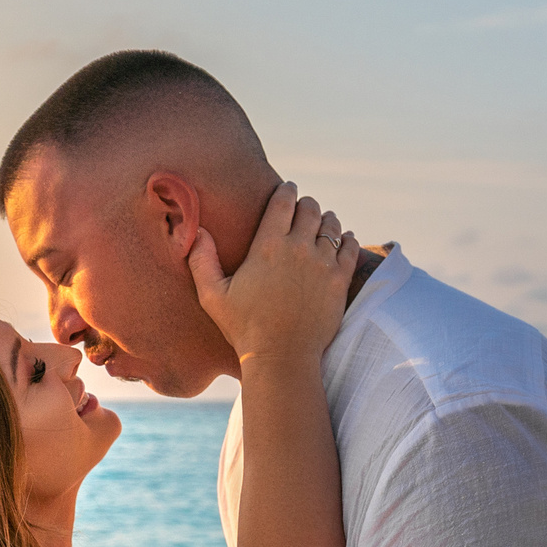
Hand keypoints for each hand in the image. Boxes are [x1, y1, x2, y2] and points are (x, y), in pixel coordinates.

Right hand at [188, 182, 356, 365]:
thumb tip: (196, 230)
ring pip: (332, 224)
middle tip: (302, 208)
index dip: (286, 190)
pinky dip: (347, 239)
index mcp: (267, 246)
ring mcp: (323, 263)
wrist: (282, 357)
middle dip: (305, 204)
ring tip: (320, 224)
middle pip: (310, 207)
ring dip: (325, 219)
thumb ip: (202, 260)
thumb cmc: (244, 327)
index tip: (287, 188)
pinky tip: (342, 240)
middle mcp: (298, 248)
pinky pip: (350, 246)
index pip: (283, 201)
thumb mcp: (212, 295)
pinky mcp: (340, 280)